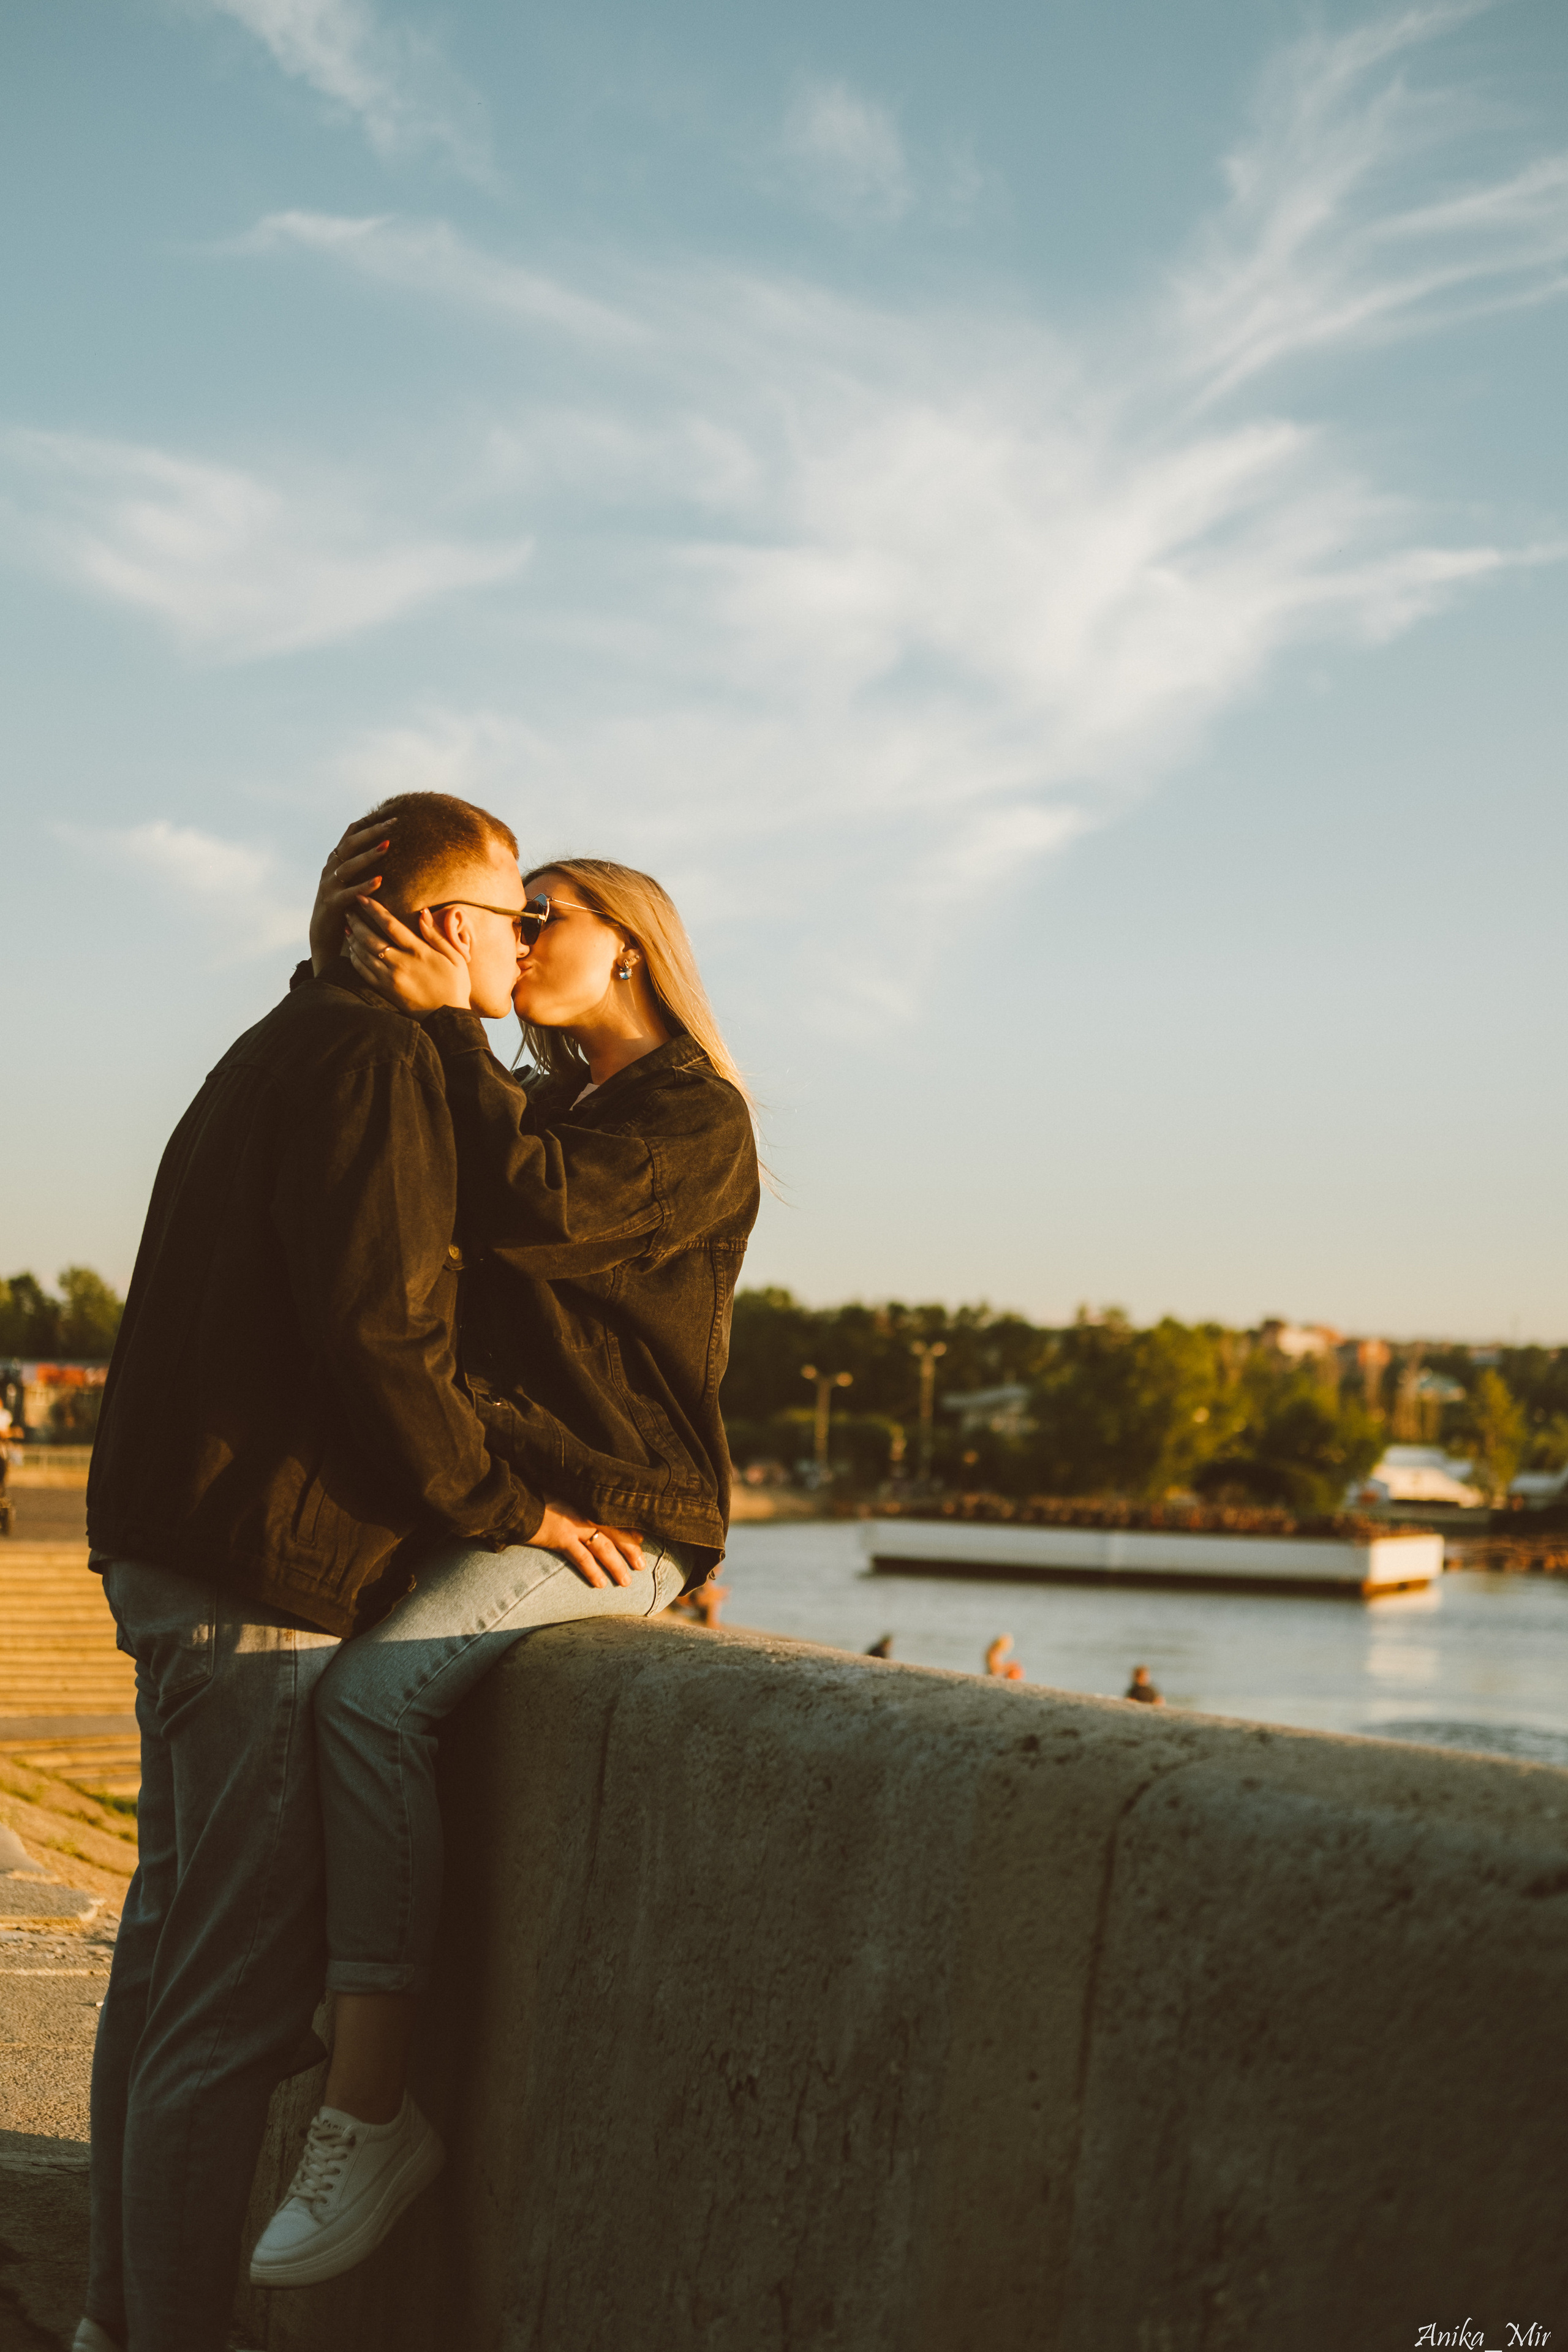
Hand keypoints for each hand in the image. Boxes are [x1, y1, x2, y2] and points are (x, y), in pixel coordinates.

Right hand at [310, 818, 393, 974]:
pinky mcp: (332, 904)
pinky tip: (379, 881)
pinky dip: (364, 886)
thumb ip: (360, 863)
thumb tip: (383, 843)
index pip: (351, 834)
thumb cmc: (345, 905)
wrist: (324, 934)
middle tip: (394, 822)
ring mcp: (329, 886)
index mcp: (336, 860)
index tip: (388, 811)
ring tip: (386, 846)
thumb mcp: (351, 879)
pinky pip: (349, 893)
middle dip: (372, 831)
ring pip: (348, 865)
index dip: (368, 822)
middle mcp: (330, 869)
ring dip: (368, 855)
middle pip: (350, 844)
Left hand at [344, 901, 472, 1012]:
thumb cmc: (455, 985)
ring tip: (348, 927)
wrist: (448, 1018)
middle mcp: (400, 964)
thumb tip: (423, 912)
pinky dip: (354, 958)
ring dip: (352, 938)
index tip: (362, 897)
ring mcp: (390, 978)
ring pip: (362, 954)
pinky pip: (362, 971)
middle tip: (349, 910)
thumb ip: (436, 935)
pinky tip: (353, 949)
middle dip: (356, 922)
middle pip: (369, 938)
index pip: (390, 924)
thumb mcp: (454, 957)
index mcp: (418, 952)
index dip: (373, 909)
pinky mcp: (385, 990)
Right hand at [533, 1499, 644, 1587]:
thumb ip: (574, 1505)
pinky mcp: (560, 1537)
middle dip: (630, 1549)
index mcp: (585, 1501)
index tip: (641, 1539)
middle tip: (642, 1565)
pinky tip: (600, 1584)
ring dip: (616, 1566)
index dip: (628, 1529)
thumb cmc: (536, 1496)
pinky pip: (581, 1558)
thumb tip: (583, 1516)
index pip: (613, 1516)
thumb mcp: (560, 1495)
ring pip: (603, 1547)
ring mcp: (573, 1525)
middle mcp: (584, 1512)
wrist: (514, 1499)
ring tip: (626, 1582)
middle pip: (614, 1532)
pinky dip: (592, 1571)